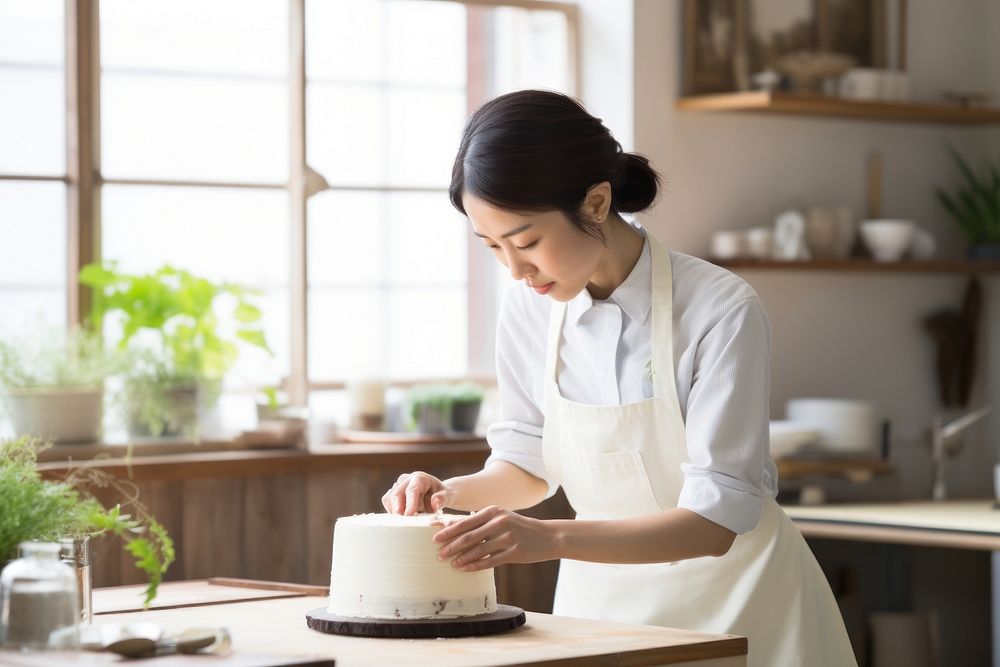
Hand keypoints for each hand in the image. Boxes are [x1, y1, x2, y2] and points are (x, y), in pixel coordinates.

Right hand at [382, 471, 453, 514]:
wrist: (436, 494)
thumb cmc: (442, 495)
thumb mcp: (448, 496)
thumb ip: (443, 499)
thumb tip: (435, 503)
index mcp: (420, 478)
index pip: (412, 490)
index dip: (409, 503)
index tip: (409, 516)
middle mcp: (406, 480)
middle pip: (396, 494)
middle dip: (398, 509)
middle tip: (403, 523)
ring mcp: (398, 486)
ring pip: (389, 498)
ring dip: (395, 511)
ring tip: (407, 520)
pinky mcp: (393, 494)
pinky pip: (387, 502)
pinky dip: (392, 511)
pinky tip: (402, 518)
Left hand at [433, 506, 553, 570]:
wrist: (547, 536)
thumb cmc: (518, 527)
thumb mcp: (499, 518)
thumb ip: (478, 522)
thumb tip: (451, 526)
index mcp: (493, 511)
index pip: (466, 522)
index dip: (448, 531)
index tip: (435, 538)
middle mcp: (499, 522)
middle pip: (469, 536)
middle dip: (451, 545)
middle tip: (438, 554)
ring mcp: (507, 538)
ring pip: (478, 550)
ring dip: (461, 557)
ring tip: (450, 563)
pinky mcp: (514, 552)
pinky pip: (490, 561)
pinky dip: (475, 565)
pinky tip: (465, 569)